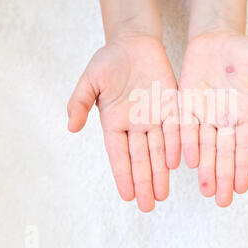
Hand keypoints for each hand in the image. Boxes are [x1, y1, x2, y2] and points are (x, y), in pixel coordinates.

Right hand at [67, 34, 179, 211]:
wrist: (134, 42)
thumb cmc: (109, 60)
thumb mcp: (90, 80)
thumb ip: (80, 102)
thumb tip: (71, 127)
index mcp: (114, 122)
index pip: (119, 154)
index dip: (123, 175)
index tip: (128, 196)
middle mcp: (135, 124)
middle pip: (140, 158)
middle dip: (144, 181)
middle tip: (148, 205)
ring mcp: (154, 116)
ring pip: (159, 149)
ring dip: (161, 172)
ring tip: (162, 194)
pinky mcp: (171, 105)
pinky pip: (175, 128)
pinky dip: (176, 145)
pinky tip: (177, 164)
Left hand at [179, 32, 247, 206]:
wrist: (215, 38)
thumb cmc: (242, 51)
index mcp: (246, 113)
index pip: (245, 146)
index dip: (243, 166)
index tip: (242, 188)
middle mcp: (225, 119)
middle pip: (224, 153)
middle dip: (223, 176)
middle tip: (221, 200)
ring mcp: (205, 114)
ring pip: (205, 146)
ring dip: (205, 168)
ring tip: (206, 190)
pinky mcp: (186, 105)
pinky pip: (185, 128)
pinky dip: (186, 144)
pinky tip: (186, 162)